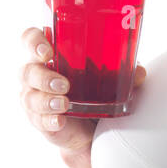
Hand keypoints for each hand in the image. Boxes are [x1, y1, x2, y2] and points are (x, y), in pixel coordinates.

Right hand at [18, 26, 145, 156]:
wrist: (94, 128)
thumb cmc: (96, 91)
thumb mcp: (113, 79)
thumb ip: (125, 73)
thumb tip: (139, 72)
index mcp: (52, 56)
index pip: (31, 39)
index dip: (34, 41)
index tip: (48, 50)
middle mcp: (37, 75)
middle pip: (27, 70)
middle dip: (42, 76)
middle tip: (64, 84)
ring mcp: (35, 98)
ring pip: (29, 96)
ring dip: (46, 100)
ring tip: (65, 103)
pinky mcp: (40, 120)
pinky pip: (38, 120)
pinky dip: (49, 120)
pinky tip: (60, 121)